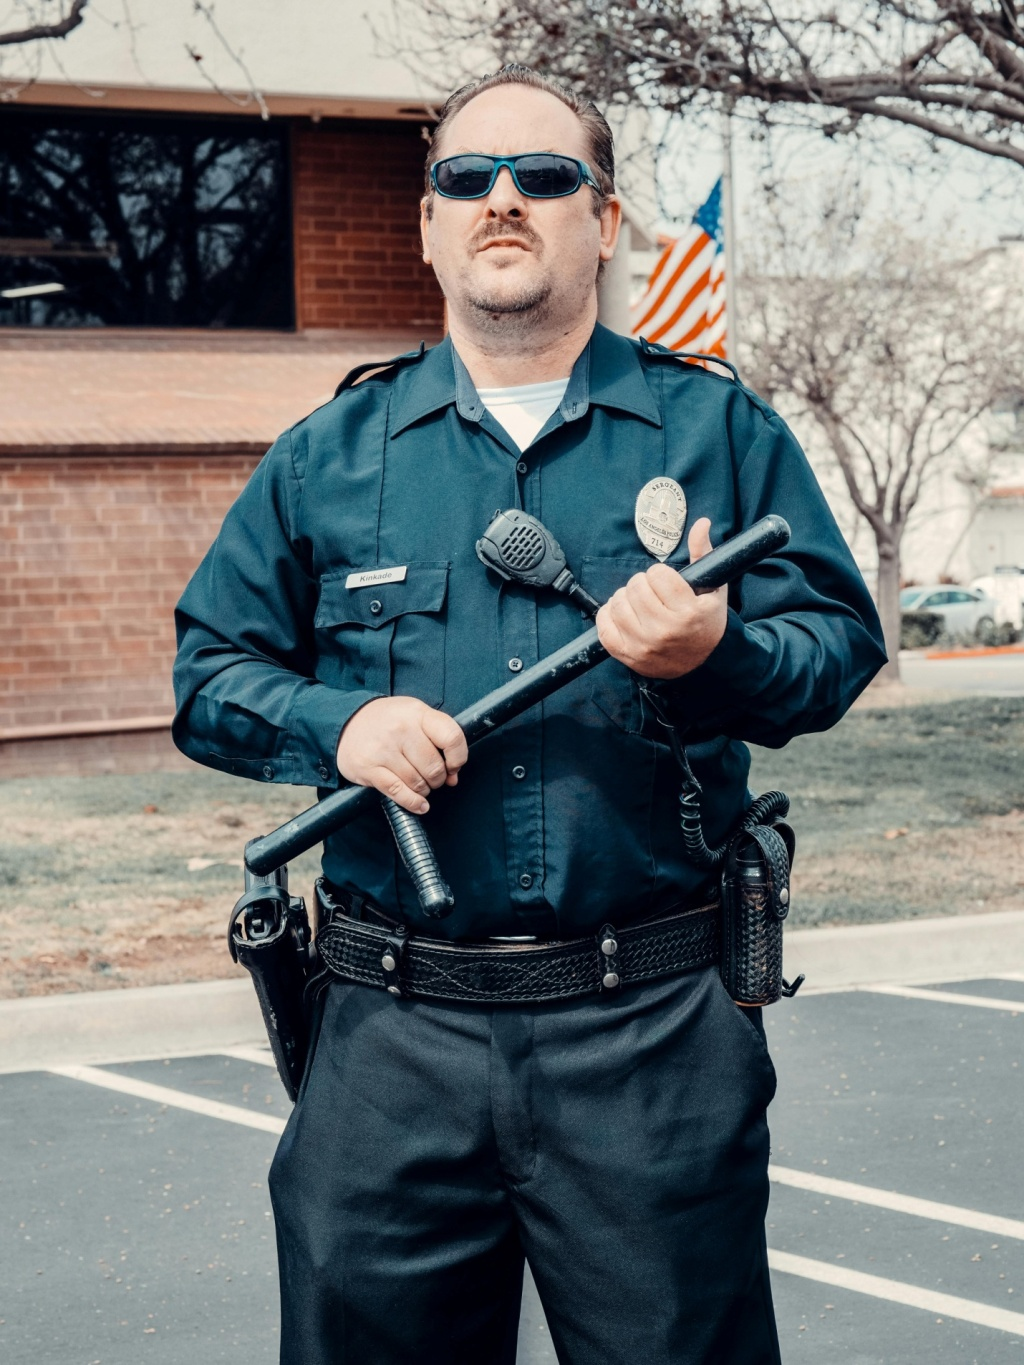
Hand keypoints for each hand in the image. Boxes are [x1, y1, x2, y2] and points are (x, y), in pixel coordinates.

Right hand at [337, 697, 467, 813]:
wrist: (345, 722)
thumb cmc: (387, 721)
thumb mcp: (414, 716)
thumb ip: (437, 741)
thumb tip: (453, 777)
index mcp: (417, 713)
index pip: (451, 737)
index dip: (458, 758)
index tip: (453, 766)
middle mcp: (400, 729)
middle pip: (434, 766)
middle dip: (438, 778)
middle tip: (432, 777)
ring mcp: (383, 749)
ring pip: (417, 782)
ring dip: (423, 790)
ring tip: (419, 784)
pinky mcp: (368, 768)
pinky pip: (398, 792)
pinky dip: (413, 802)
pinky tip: (419, 804)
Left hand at [596, 518, 726, 679]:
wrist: (703, 664)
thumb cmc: (706, 622)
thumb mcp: (713, 589)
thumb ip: (704, 554)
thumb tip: (702, 523)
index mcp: (688, 613)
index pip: (657, 574)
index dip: (660, 575)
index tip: (666, 583)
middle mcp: (664, 630)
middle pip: (635, 586)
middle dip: (643, 584)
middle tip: (652, 593)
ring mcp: (643, 645)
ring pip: (618, 603)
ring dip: (625, 597)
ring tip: (638, 603)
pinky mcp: (626, 655)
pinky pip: (603, 625)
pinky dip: (608, 614)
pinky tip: (622, 614)